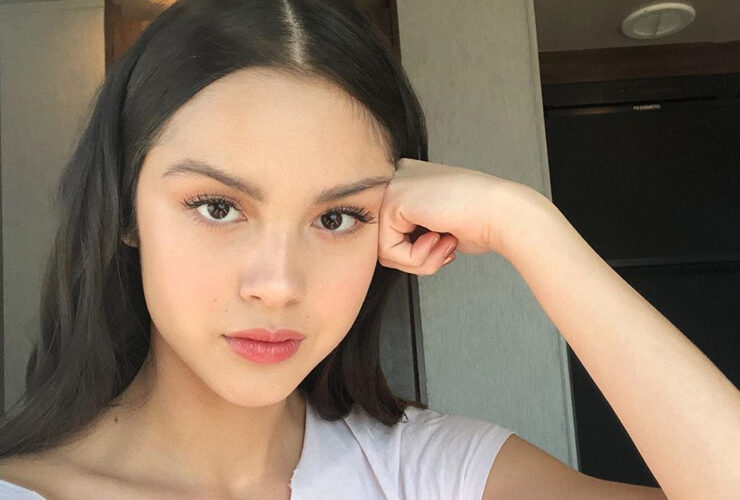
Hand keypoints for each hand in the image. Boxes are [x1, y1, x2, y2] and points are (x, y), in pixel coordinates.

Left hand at [377, 157, 532, 274]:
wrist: (500, 213)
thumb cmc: (480, 219)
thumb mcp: (438, 225)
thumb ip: (413, 232)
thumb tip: (393, 253)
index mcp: (410, 180)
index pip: (394, 231)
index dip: (421, 250)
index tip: (447, 241)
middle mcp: (399, 179)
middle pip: (387, 241)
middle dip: (419, 258)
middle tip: (446, 248)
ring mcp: (393, 187)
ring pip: (386, 250)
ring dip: (421, 260)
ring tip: (446, 244)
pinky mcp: (392, 201)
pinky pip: (390, 251)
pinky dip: (417, 258)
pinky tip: (440, 239)